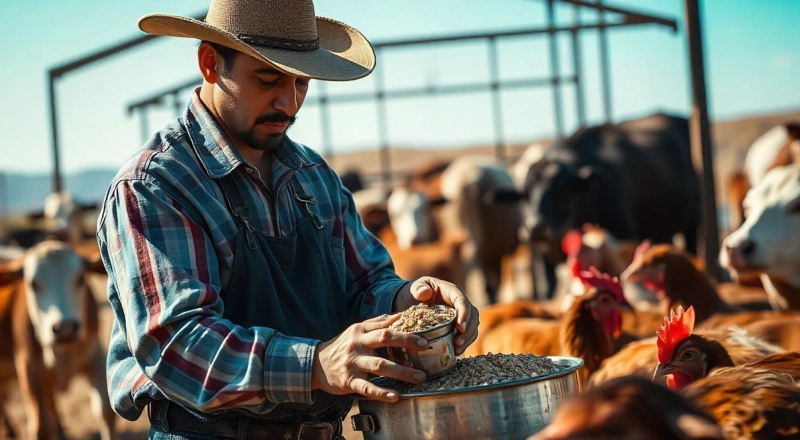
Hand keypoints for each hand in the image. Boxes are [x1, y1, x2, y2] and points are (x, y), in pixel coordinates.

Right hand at [311, 314, 427, 401]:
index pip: (386, 328)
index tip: (425, 337)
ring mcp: (353, 363)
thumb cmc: (342, 347)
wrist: (315, 364)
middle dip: (407, 343)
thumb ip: (377, 323)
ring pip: (380, 365)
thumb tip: (399, 315)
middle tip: (426, 348)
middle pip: (385, 339)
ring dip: (402, 371)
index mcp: (361, 331)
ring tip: (419, 377)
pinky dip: (382, 393)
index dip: (406, 331)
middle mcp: (357, 345)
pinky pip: (367, 388)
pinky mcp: (349, 381)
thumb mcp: (356, 331)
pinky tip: (395, 396)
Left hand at [394, 277, 479, 355]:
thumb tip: (425, 292)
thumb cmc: (414, 292)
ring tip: (458, 350)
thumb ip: (418, 289)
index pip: (462, 301)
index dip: (464, 314)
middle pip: (472, 315)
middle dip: (468, 330)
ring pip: (472, 326)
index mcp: (451, 291)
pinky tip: (456, 352)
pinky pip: (467, 334)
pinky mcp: (458, 325)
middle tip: (458, 342)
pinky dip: (465, 343)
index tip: (460, 327)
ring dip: (468, 339)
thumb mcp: (414, 288)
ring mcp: (460, 314)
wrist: (411, 301)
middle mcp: (459, 303)